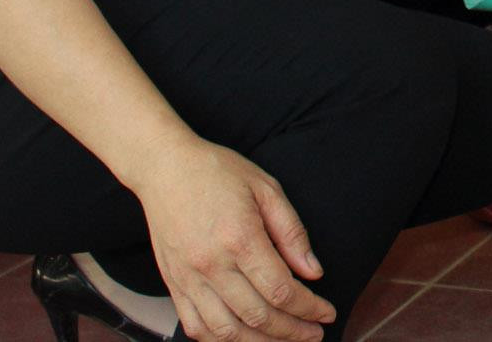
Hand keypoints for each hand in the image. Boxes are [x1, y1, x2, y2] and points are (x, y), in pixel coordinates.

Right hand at [134, 137, 333, 341]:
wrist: (164, 168)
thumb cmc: (217, 172)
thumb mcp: (266, 188)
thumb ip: (292, 233)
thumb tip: (313, 272)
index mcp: (240, 238)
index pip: (281, 290)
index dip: (309, 308)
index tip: (326, 313)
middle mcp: (211, 265)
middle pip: (258, 316)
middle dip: (292, 331)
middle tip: (314, 334)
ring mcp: (188, 278)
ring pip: (227, 331)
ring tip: (285, 340)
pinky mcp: (173, 284)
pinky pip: (196, 327)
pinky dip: (221, 341)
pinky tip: (243, 337)